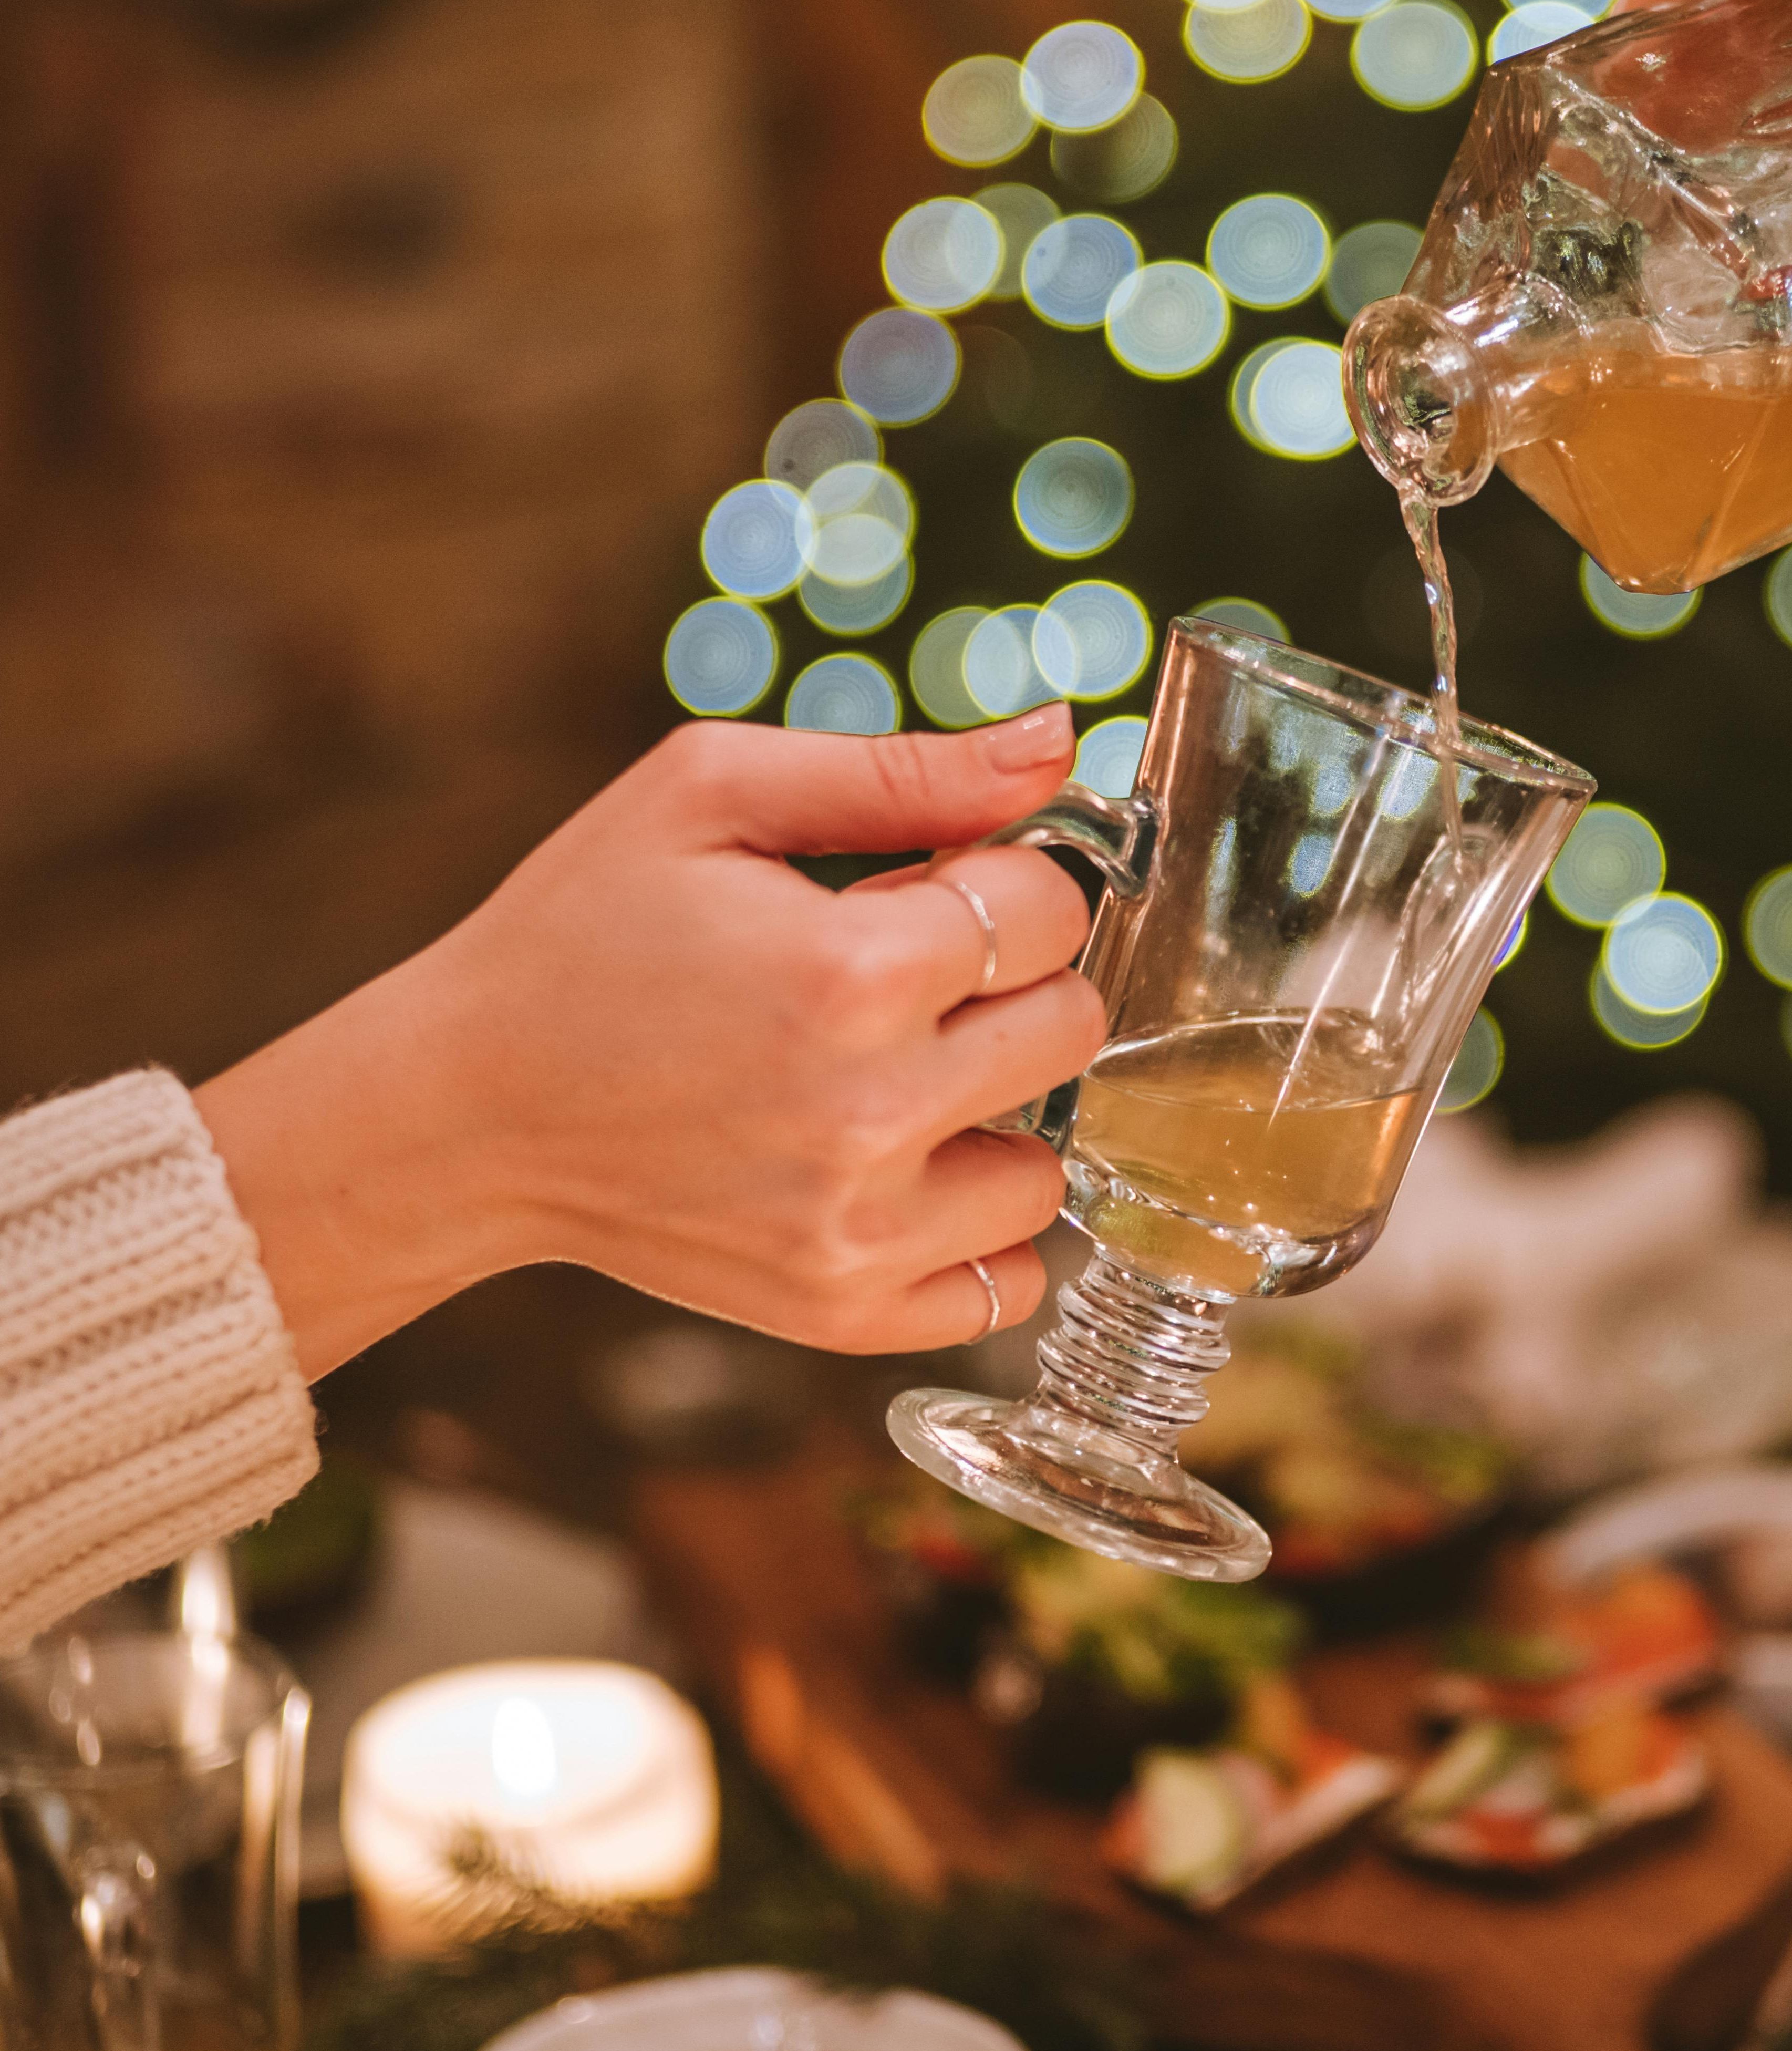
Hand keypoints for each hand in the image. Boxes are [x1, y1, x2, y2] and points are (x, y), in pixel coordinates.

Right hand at [197, 706, 1105, 1378]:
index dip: (999, 879)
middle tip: (900, 980)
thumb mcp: (714, 791)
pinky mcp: (840, 1312)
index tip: (924, 888)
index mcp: (850, 973)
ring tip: (896, 1076)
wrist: (461, 1109)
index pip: (1051, 908)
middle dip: (1009, 984)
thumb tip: (1059, 739)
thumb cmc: (582, 930)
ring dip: (998, 1114)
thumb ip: (908, 769)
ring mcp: (857, 1231)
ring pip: (1053, 1168)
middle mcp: (869, 1115)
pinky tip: (903, 1171)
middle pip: (1072, 1027)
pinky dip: (975, 1231)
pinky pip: (1004, 1285)